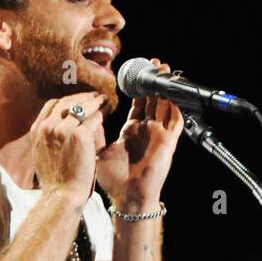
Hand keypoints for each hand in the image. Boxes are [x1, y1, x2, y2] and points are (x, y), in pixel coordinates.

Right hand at [30, 91, 107, 208]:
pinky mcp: (79, 135)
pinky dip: (103, 110)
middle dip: (83, 97)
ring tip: (105, 100)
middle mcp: (47, 127)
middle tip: (96, 96)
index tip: (79, 100)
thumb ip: (49, 139)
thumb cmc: (57, 182)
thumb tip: (60, 127)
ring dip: (95, 101)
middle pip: (67, 102)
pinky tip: (109, 108)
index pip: (53, 105)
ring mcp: (62, 129)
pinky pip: (94, 117)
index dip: (68, 100)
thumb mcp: (44, 156)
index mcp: (37, 131)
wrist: (62, 196)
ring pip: (81, 106)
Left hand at [97, 58, 181, 211]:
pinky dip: (175, 106)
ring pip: (166, 106)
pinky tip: (172, 92)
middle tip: (154, 63)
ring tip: (164, 70)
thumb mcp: (98, 150)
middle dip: (154, 82)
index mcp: (131, 131)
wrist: (126, 196)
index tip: (136, 72)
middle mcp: (147, 131)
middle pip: (154, 101)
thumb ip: (94, 132)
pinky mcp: (168, 142)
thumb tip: (86, 113)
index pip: (138, 105)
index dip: (139, 89)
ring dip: (166, 89)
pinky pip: (175, 121)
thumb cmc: (113, 179)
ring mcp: (159, 136)